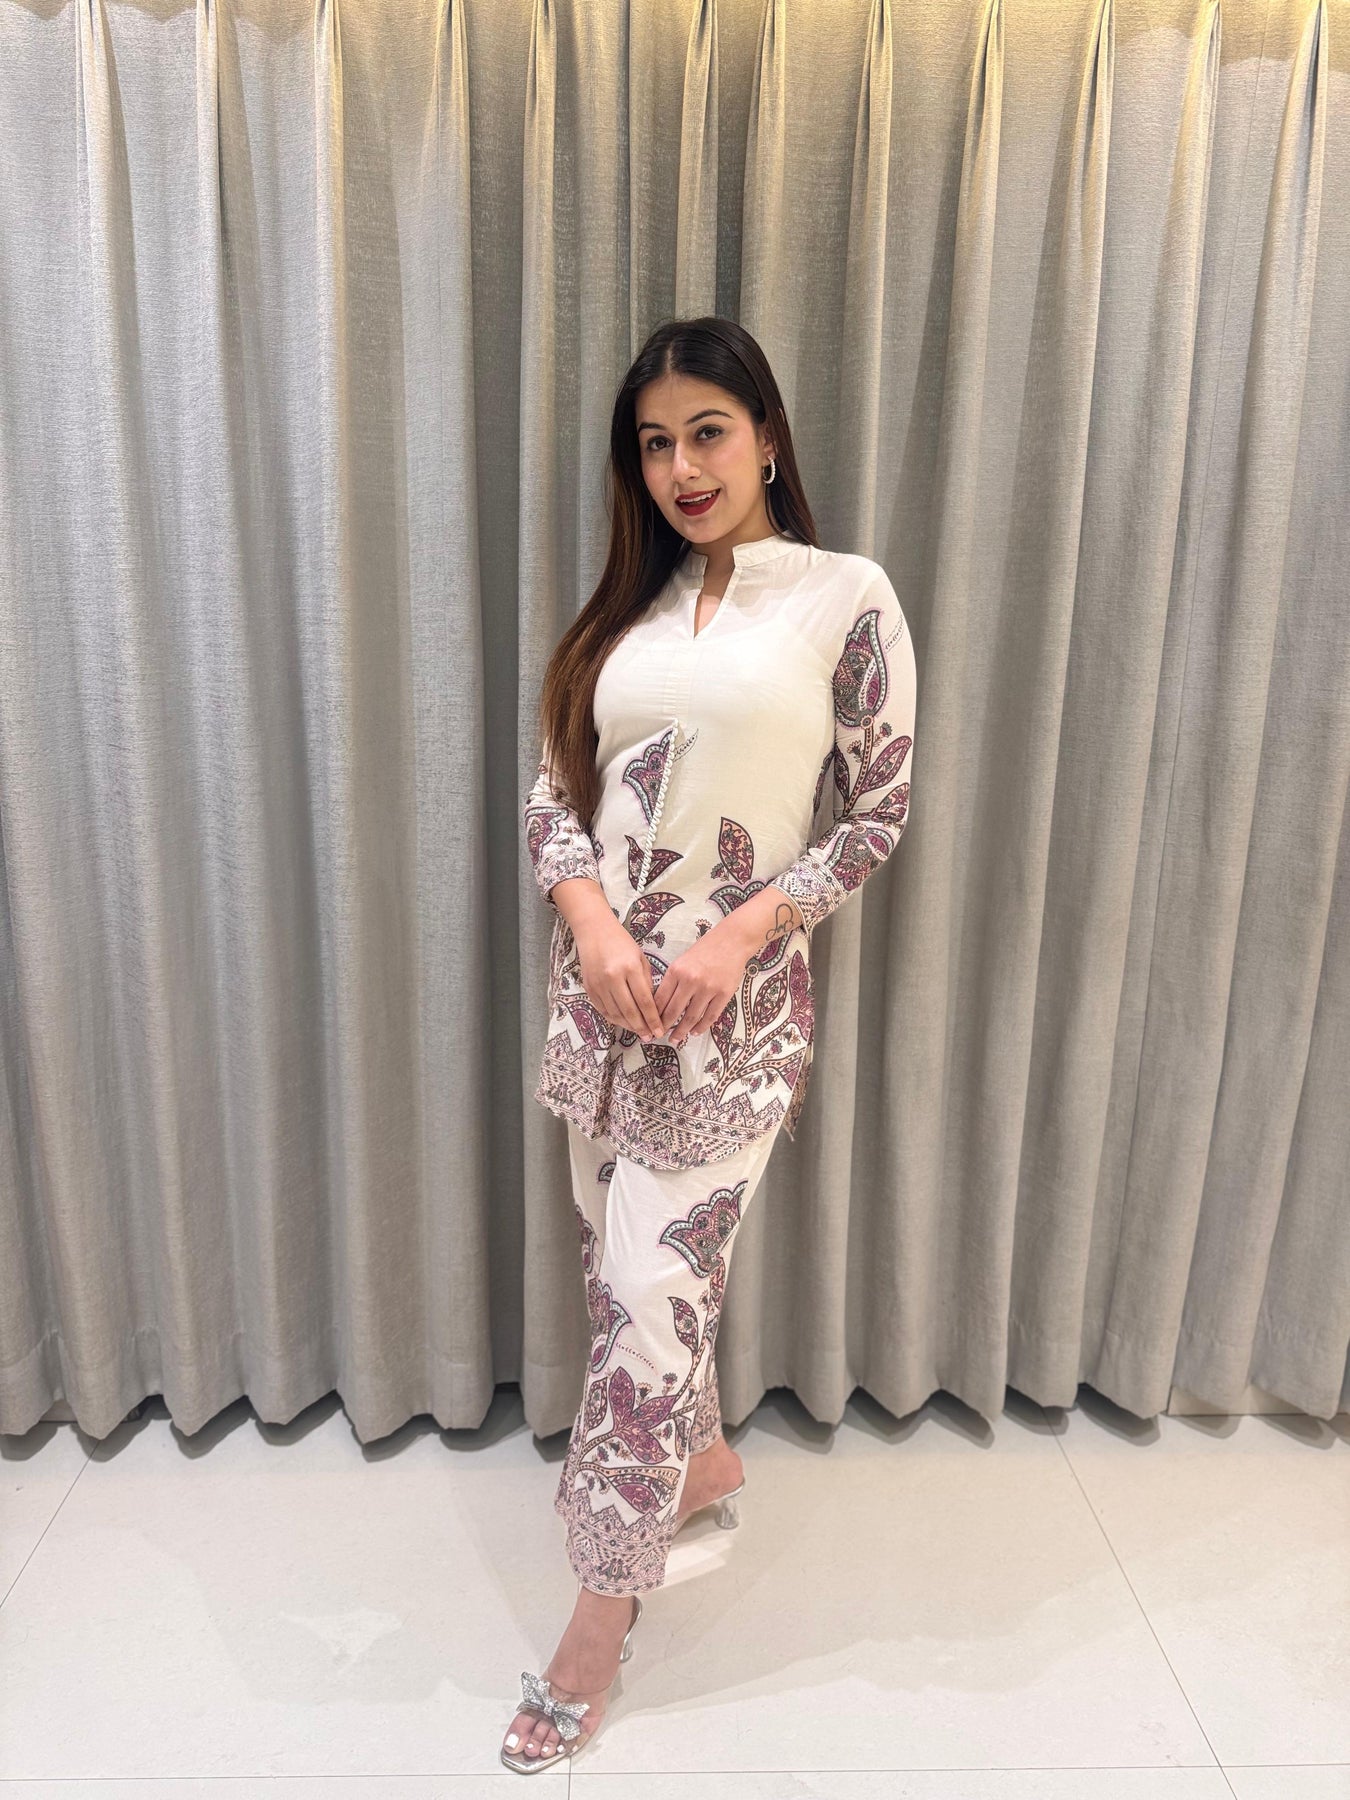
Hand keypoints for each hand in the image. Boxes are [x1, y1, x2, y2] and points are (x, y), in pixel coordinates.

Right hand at [573, 913, 666, 1041]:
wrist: (593, 931)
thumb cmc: (621, 942)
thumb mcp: (640, 958)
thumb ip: (646, 982)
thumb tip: (652, 1007)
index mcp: (630, 968)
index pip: (644, 1001)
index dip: (652, 1019)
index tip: (660, 1030)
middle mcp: (613, 978)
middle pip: (629, 1011)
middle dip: (642, 1027)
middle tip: (650, 1036)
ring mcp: (599, 984)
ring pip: (615, 1014)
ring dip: (628, 1026)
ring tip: (639, 1032)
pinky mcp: (589, 988)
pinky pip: (603, 1010)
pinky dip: (614, 1019)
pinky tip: (624, 1023)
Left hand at [651, 920, 754, 1046]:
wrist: (732, 941)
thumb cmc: (705, 950)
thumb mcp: (682, 961)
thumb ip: (672, 980)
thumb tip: (661, 1004)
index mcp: (676, 971)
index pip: (660, 999)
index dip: (653, 1015)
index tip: (650, 1024)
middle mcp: (690, 980)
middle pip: (673, 1011)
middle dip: (665, 1027)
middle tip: (659, 1036)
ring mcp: (708, 988)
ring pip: (691, 1017)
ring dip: (682, 1031)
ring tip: (676, 1038)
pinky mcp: (724, 994)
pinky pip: (710, 1016)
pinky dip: (701, 1026)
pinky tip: (695, 1031)